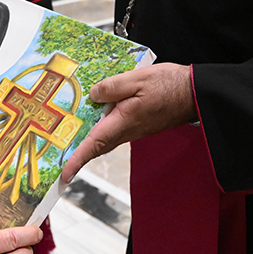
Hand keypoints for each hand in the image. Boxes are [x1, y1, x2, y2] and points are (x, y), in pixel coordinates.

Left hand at [59, 63, 195, 184]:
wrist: (194, 93)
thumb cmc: (169, 85)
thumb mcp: (137, 79)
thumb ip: (112, 86)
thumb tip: (93, 94)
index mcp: (124, 121)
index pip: (94, 144)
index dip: (77, 160)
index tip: (65, 174)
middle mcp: (127, 130)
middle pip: (96, 147)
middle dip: (77, 156)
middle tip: (58, 160)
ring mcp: (134, 130)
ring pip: (105, 140)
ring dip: (88, 143)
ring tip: (69, 139)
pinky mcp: (138, 125)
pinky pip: (114, 132)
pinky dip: (100, 131)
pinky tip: (95, 117)